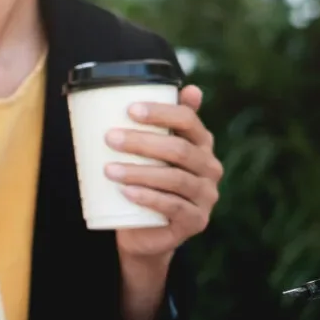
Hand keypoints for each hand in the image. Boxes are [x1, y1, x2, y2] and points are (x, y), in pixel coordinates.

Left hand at [110, 85, 221, 263]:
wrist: (145, 232)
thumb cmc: (148, 181)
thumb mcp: (152, 151)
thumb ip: (159, 122)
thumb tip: (186, 87)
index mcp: (202, 143)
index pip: (188, 120)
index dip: (161, 113)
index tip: (129, 110)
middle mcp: (211, 168)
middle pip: (179, 149)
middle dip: (142, 142)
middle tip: (110, 138)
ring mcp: (207, 196)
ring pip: (175, 178)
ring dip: (139, 171)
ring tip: (109, 169)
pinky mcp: (196, 221)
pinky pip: (173, 206)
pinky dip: (149, 197)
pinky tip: (127, 192)